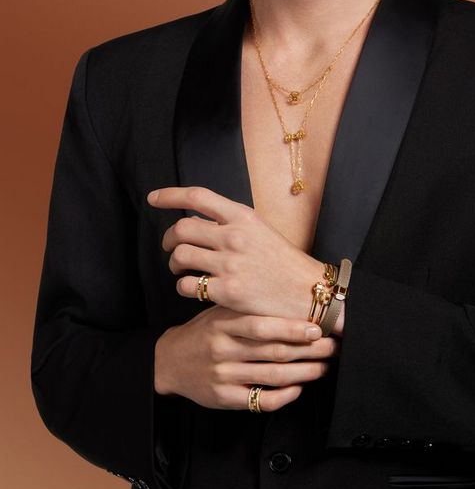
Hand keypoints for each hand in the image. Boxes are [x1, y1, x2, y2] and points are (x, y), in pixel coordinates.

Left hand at [147, 185, 325, 321]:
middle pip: (181, 228)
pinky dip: (184, 287)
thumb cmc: (283, 261)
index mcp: (243, 216)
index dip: (170, 196)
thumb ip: (232, 223)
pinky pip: (188, 286)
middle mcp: (234, 237)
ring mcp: (230, 265)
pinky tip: (193, 288)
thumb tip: (201, 219)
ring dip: (174, 264)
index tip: (153, 199)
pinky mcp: (228, 292)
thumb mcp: (261, 230)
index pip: (198, 197)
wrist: (308, 292)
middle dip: (168, 238)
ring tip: (181, 269)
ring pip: (180, 256)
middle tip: (170, 247)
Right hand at [154, 306, 340, 411]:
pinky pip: (260, 401)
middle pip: (273, 351)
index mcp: (223, 324)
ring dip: (304, 372)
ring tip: (324, 366)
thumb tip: (293, 303)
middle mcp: (222, 350)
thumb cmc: (205, 332)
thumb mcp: (220, 313)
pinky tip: (298, 388)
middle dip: (309, 350)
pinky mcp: (223, 398)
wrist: (170, 361)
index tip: (318, 328)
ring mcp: (223, 376)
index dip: (292, 328)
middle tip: (333, 346)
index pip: (262, 326)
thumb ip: (249, 310)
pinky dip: (284, 395)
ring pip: (272, 376)